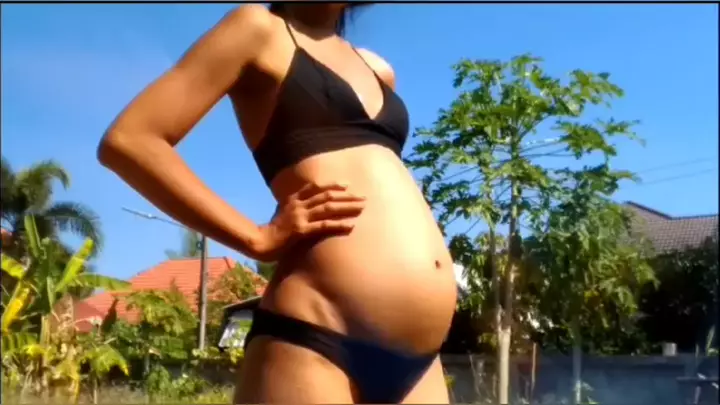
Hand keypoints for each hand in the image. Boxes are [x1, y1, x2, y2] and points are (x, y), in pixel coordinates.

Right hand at [251, 181, 365, 260]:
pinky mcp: (301, 230)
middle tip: (363, 197)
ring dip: (347, 207)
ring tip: (362, 207)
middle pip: (327, 196)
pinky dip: (338, 224)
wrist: (260, 242)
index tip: (347, 185)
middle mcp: (298, 205)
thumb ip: (293, 205)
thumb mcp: (282, 212)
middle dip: (346, 196)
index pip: (316, 187)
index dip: (332, 185)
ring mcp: (300, 217)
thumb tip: (305, 204)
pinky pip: (324, 226)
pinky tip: (351, 225)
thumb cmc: (272, 230)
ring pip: (328, 208)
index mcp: (293, 199)